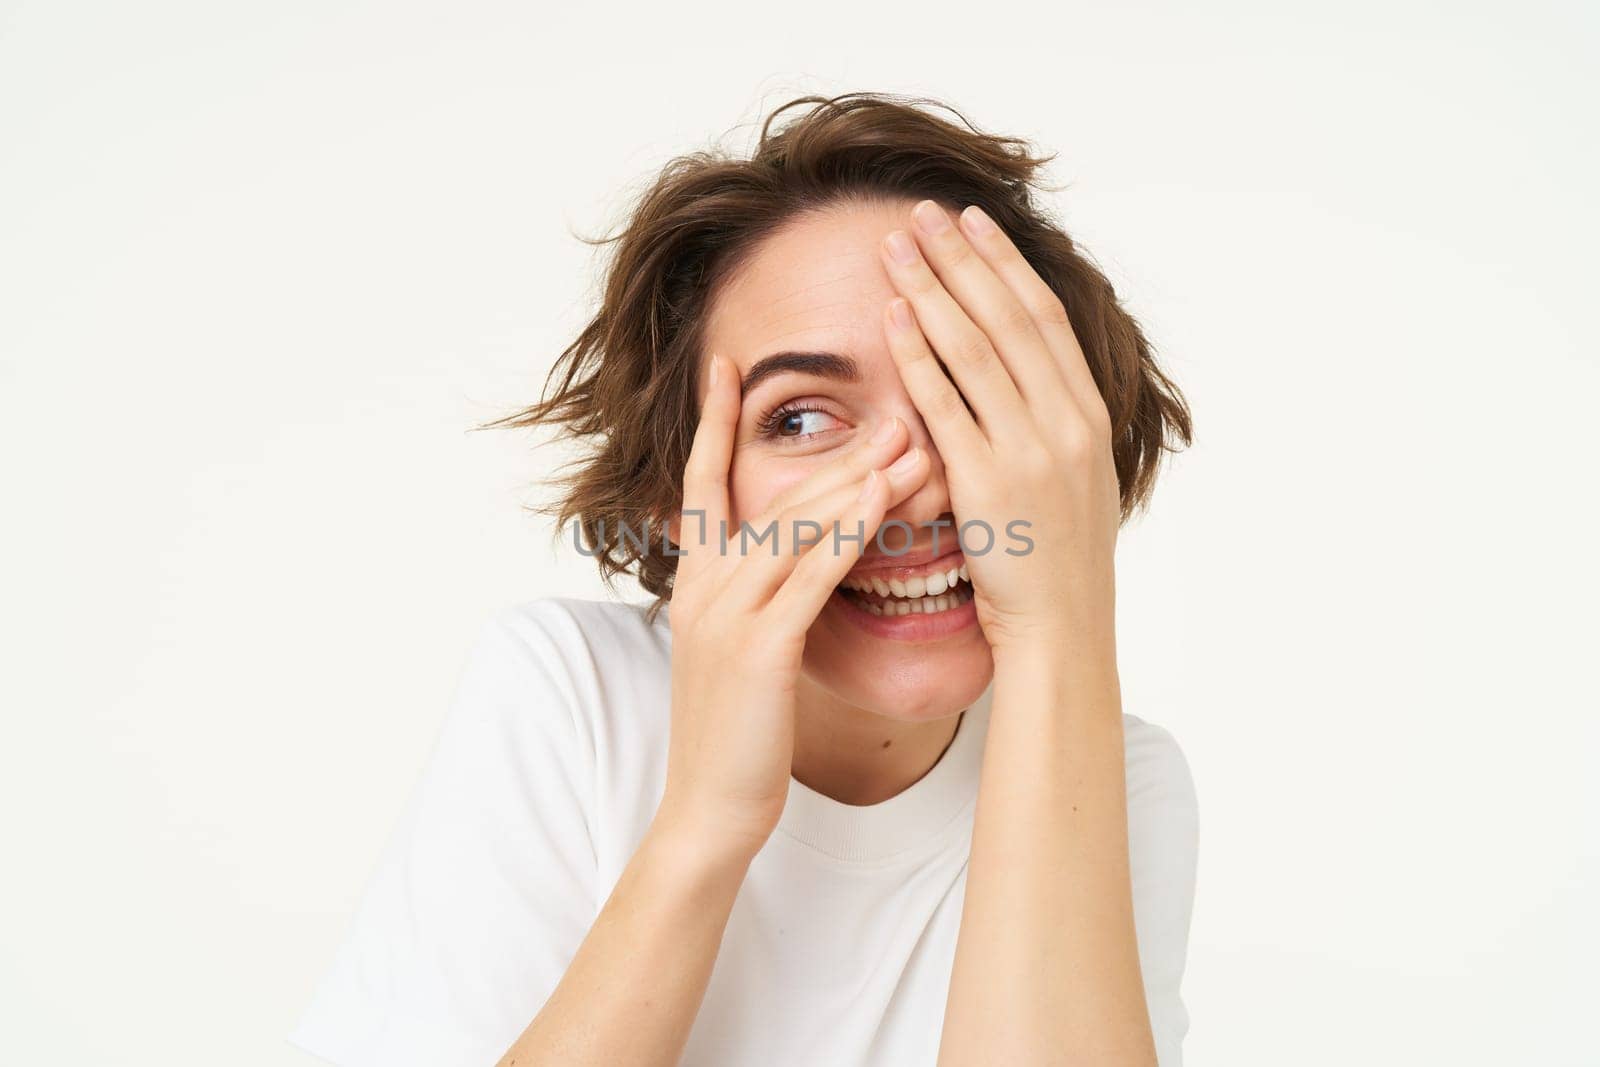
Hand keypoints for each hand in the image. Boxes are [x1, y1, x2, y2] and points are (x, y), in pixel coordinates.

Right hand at [657, 353, 931, 860]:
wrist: (708, 808)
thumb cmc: (736, 731)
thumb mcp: (736, 649)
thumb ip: (754, 595)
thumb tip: (793, 557)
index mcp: (696, 580)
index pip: (700, 481)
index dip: (712, 422)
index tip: (728, 365)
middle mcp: (704, 585)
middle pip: (774, 496)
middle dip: (837, 452)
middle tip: (893, 409)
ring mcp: (725, 614)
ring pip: (794, 526)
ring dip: (855, 479)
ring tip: (908, 439)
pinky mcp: (756, 649)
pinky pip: (807, 577)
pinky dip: (845, 534)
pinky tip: (882, 499)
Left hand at [878, 199, 1120, 655]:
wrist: (1063, 633)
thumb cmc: (1059, 566)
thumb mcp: (1074, 483)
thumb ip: (1053, 427)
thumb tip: (1023, 382)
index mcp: (1088, 416)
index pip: (1042, 318)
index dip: (1004, 265)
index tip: (973, 223)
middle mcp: (1066, 422)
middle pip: (1007, 317)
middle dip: (962, 258)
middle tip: (923, 211)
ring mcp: (1031, 450)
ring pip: (975, 348)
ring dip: (932, 288)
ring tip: (896, 245)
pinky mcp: (990, 483)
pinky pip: (946, 405)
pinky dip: (917, 355)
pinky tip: (892, 316)